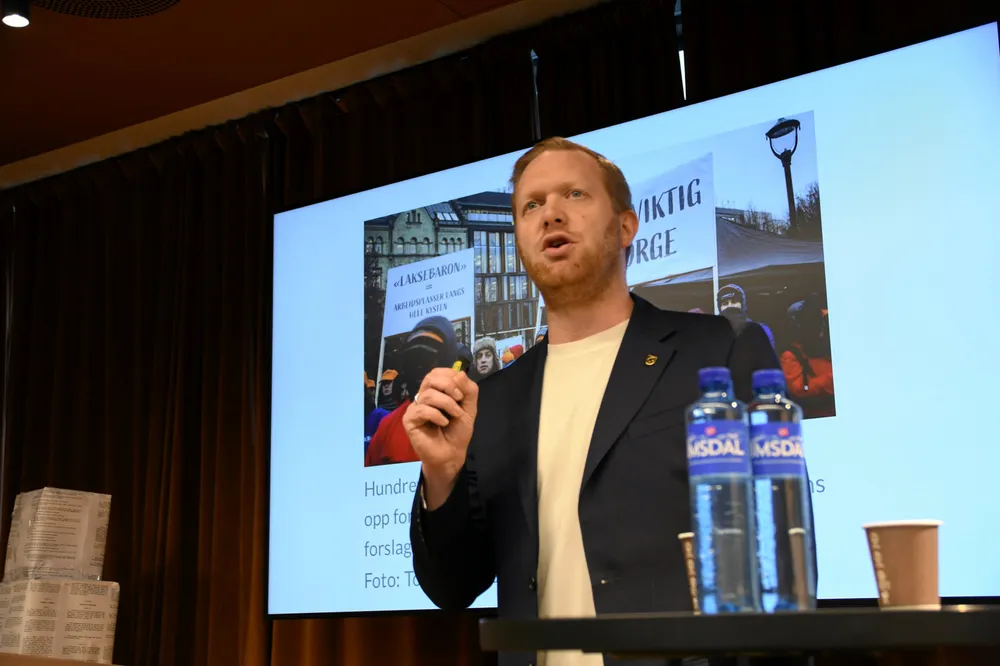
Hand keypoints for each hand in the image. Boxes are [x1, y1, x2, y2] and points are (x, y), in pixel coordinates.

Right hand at [402, 368, 478, 507]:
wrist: (452, 454)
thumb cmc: (458, 432)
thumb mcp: (469, 408)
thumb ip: (468, 390)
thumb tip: (459, 373)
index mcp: (436, 391)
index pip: (437, 373)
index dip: (450, 376)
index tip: (462, 391)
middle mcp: (424, 397)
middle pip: (430, 378)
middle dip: (448, 385)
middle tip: (459, 399)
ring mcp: (415, 408)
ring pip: (428, 394)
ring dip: (447, 403)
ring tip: (455, 415)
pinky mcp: (409, 420)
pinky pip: (421, 410)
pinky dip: (436, 415)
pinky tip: (444, 423)